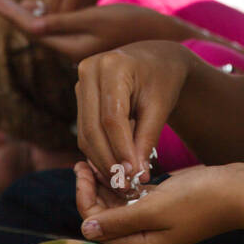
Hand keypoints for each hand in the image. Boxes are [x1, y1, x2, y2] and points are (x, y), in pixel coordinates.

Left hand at [0, 0, 193, 61]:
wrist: (166, 43)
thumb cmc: (135, 26)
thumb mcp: (99, 18)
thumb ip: (65, 21)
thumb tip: (31, 23)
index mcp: (72, 47)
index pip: (33, 29)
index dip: (11, 13)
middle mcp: (72, 53)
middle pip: (36, 32)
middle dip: (16, 15)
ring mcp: (81, 50)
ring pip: (48, 32)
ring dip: (32, 16)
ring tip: (19, 1)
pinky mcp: (90, 46)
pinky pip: (61, 32)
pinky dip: (50, 18)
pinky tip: (47, 8)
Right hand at [75, 40, 194, 185]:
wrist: (156, 59)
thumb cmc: (163, 80)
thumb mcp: (161, 107)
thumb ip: (147, 139)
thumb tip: (136, 175)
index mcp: (114, 66)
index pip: (112, 118)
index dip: (121, 149)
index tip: (133, 174)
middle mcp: (90, 70)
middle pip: (93, 127)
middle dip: (109, 160)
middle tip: (125, 184)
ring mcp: (81, 81)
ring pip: (85, 132)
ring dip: (101, 160)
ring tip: (121, 180)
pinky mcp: (80, 94)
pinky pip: (85, 129)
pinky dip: (98, 150)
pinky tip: (113, 167)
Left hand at [75, 159, 243, 243]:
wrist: (238, 191)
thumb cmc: (199, 199)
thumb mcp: (155, 208)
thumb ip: (119, 219)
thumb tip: (85, 228)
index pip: (99, 226)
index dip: (85, 199)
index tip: (82, 170)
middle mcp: (146, 236)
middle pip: (107, 216)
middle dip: (92, 190)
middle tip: (83, 159)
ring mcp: (156, 220)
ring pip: (120, 204)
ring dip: (106, 184)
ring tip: (95, 158)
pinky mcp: (165, 204)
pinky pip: (136, 197)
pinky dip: (124, 182)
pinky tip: (117, 165)